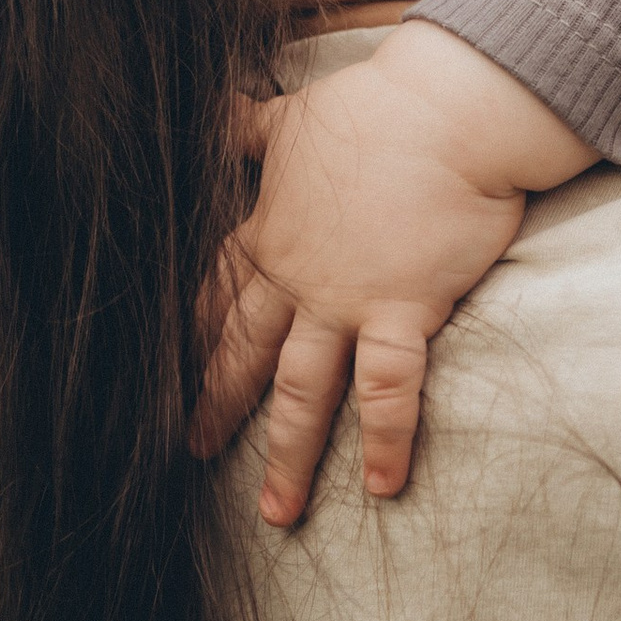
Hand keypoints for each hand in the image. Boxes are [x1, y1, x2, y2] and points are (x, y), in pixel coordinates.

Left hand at [193, 22, 587, 525]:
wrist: (445, 111)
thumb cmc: (374, 108)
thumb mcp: (293, 118)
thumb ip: (248, 127)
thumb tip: (214, 108)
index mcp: (270, 232)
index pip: (221, 294)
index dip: (197, 334)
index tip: (174, 370)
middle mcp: (298, 277)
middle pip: (248, 353)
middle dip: (218, 405)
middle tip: (195, 450)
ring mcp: (347, 299)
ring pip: (306, 389)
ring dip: (289, 452)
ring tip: (276, 512)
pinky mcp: (404, 309)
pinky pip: (388, 389)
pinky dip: (384, 438)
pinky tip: (381, 486)